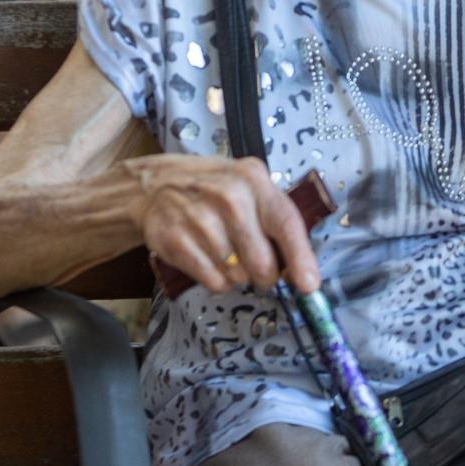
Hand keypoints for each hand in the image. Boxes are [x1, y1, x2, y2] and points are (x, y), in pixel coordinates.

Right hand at [130, 154, 322, 294]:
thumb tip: (303, 270)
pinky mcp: (177, 241)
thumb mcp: (248, 187)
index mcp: (253, 180)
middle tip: (257, 265)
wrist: (156, 185)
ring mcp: (200, 219)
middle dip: (265, 274)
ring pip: (239, 277)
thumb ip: (276, 220)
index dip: (300, 258)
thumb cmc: (213, 189)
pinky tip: (209, 260)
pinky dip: (217, 281)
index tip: (309, 285)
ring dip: (237, 275)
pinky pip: (215, 282)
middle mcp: (229, 198)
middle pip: (262, 262)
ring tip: (225, 253)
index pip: (285, 223)